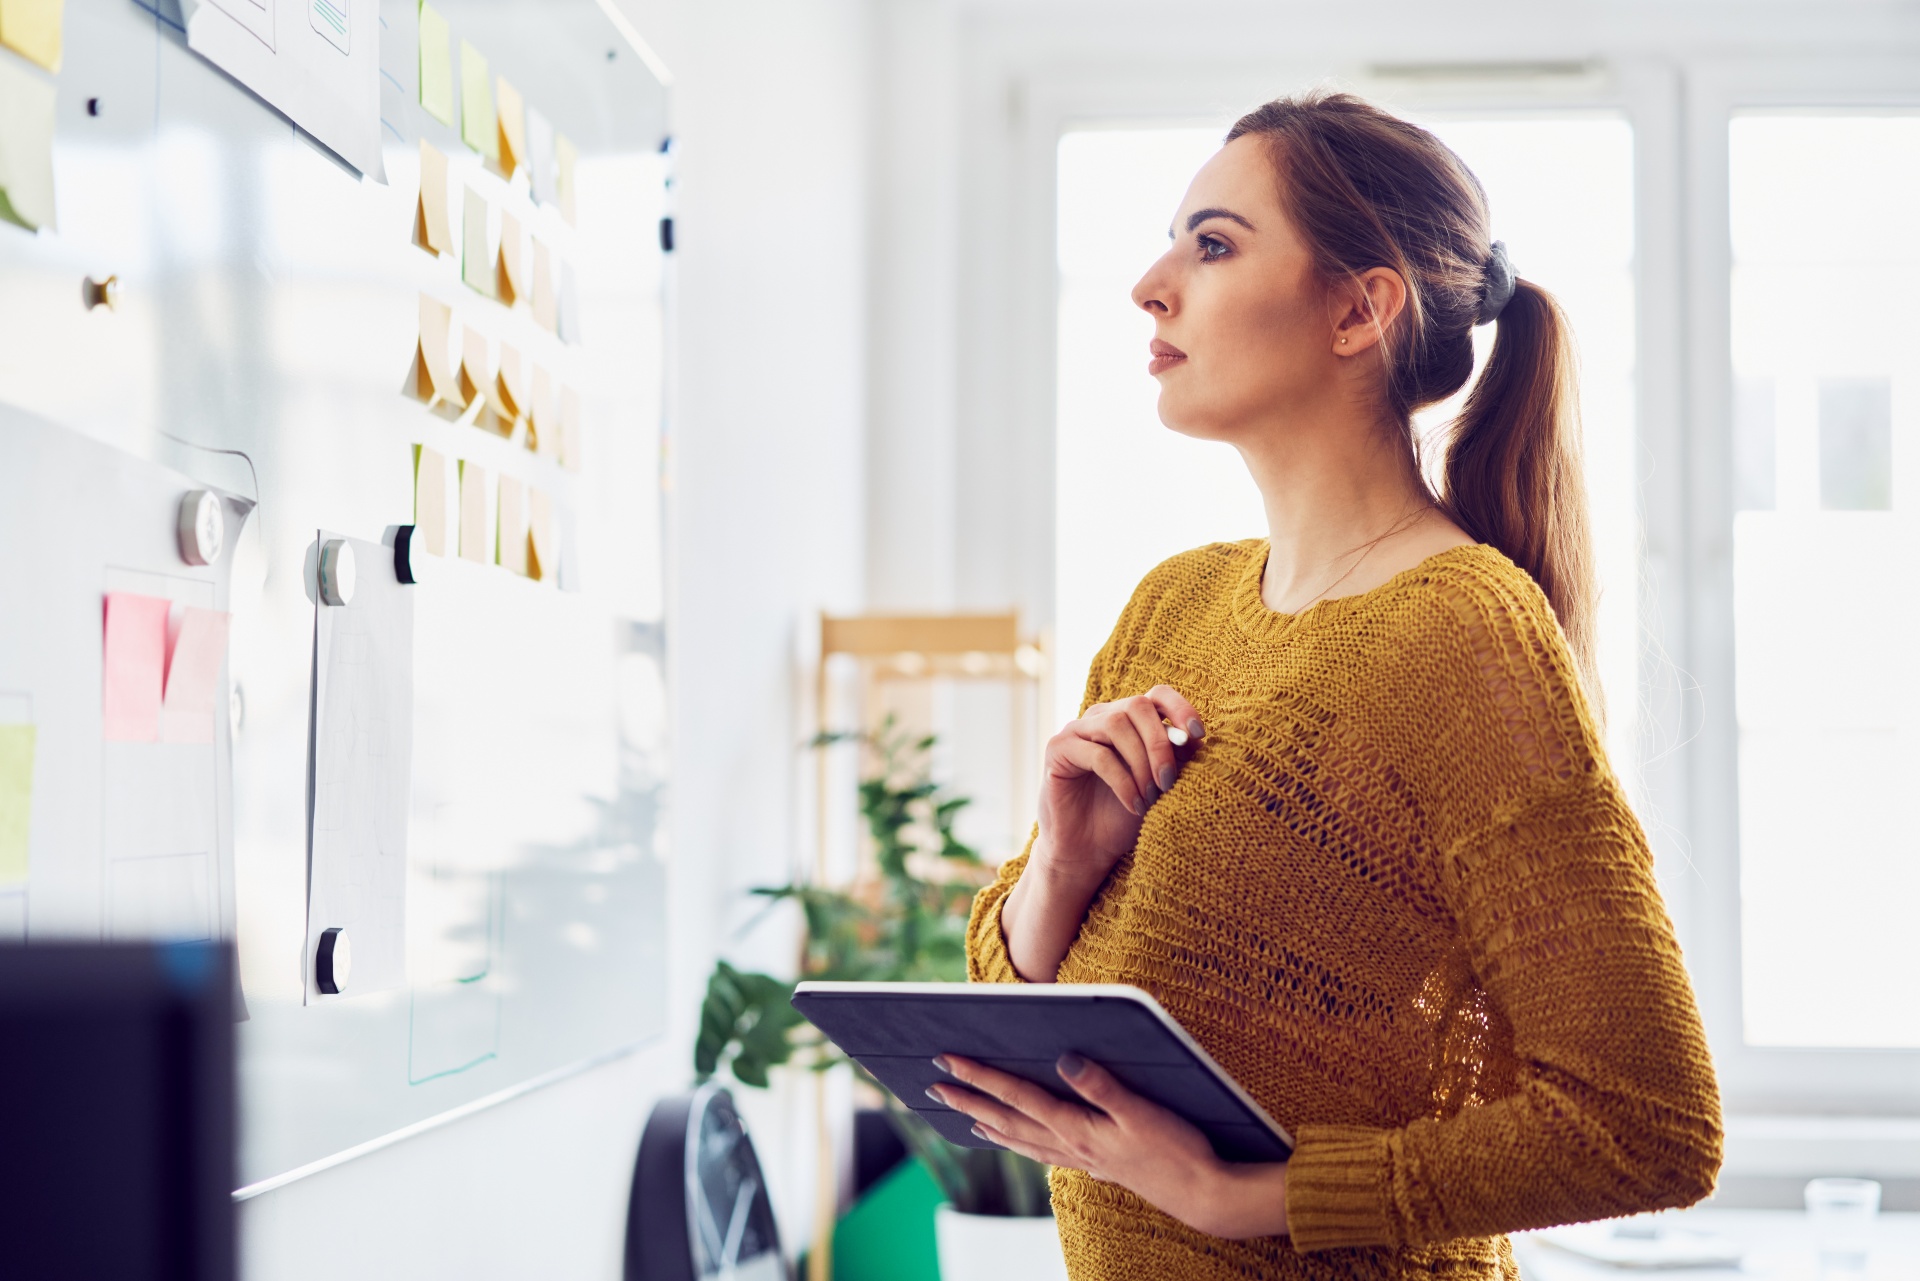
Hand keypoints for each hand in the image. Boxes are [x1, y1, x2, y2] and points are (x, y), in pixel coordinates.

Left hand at [926, 1053, 1290, 1240]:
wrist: (1202, 1193)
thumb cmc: (1177, 1149)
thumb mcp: (1143, 1111)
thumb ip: (1102, 1085)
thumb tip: (1064, 1059)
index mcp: (1075, 1126)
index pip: (1016, 1095)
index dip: (980, 1076)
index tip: (949, 1060)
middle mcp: (1069, 1144)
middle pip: (1007, 1119)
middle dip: (969, 1100)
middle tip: (934, 1086)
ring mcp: (1079, 1157)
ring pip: (1020, 1139)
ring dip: (988, 1124)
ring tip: (963, 1116)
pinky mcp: (1094, 1163)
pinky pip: (1041, 1152)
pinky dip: (1019, 1143)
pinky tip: (1016, 1139)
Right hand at [1036, 686, 1203, 885]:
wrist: (1089, 849)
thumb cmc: (1125, 815)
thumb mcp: (1159, 784)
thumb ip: (1174, 758)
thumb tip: (1194, 738)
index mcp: (1129, 719)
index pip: (1157, 695)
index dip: (1180, 707)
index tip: (1198, 735)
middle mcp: (1102, 717)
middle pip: (1137, 706)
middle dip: (1159, 743)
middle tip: (1168, 780)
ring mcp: (1077, 730)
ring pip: (1116, 725)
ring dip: (1140, 763)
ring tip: (1150, 796)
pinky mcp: (1058, 749)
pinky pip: (1097, 755)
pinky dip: (1122, 781)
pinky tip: (1133, 804)